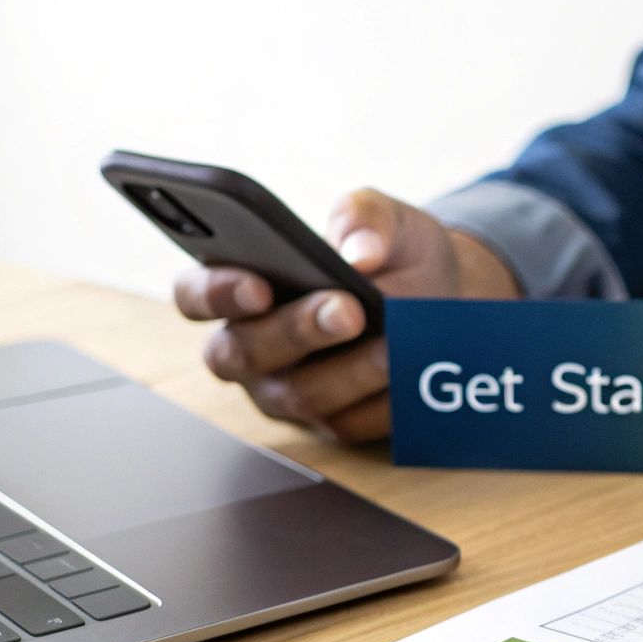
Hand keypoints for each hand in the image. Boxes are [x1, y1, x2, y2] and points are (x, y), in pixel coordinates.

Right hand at [173, 188, 519, 441]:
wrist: (448, 294)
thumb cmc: (393, 253)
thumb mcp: (387, 218)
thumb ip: (364, 217)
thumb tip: (358, 253)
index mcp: (240, 285)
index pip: (195, 295)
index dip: (217, 294)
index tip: (259, 286)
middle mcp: (251, 346)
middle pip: (242, 353)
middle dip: (296, 331)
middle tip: (348, 309)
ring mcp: (289, 391)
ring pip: (300, 396)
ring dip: (349, 370)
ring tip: (392, 343)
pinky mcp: (336, 424)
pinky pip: (351, 423)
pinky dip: (384, 399)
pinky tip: (410, 375)